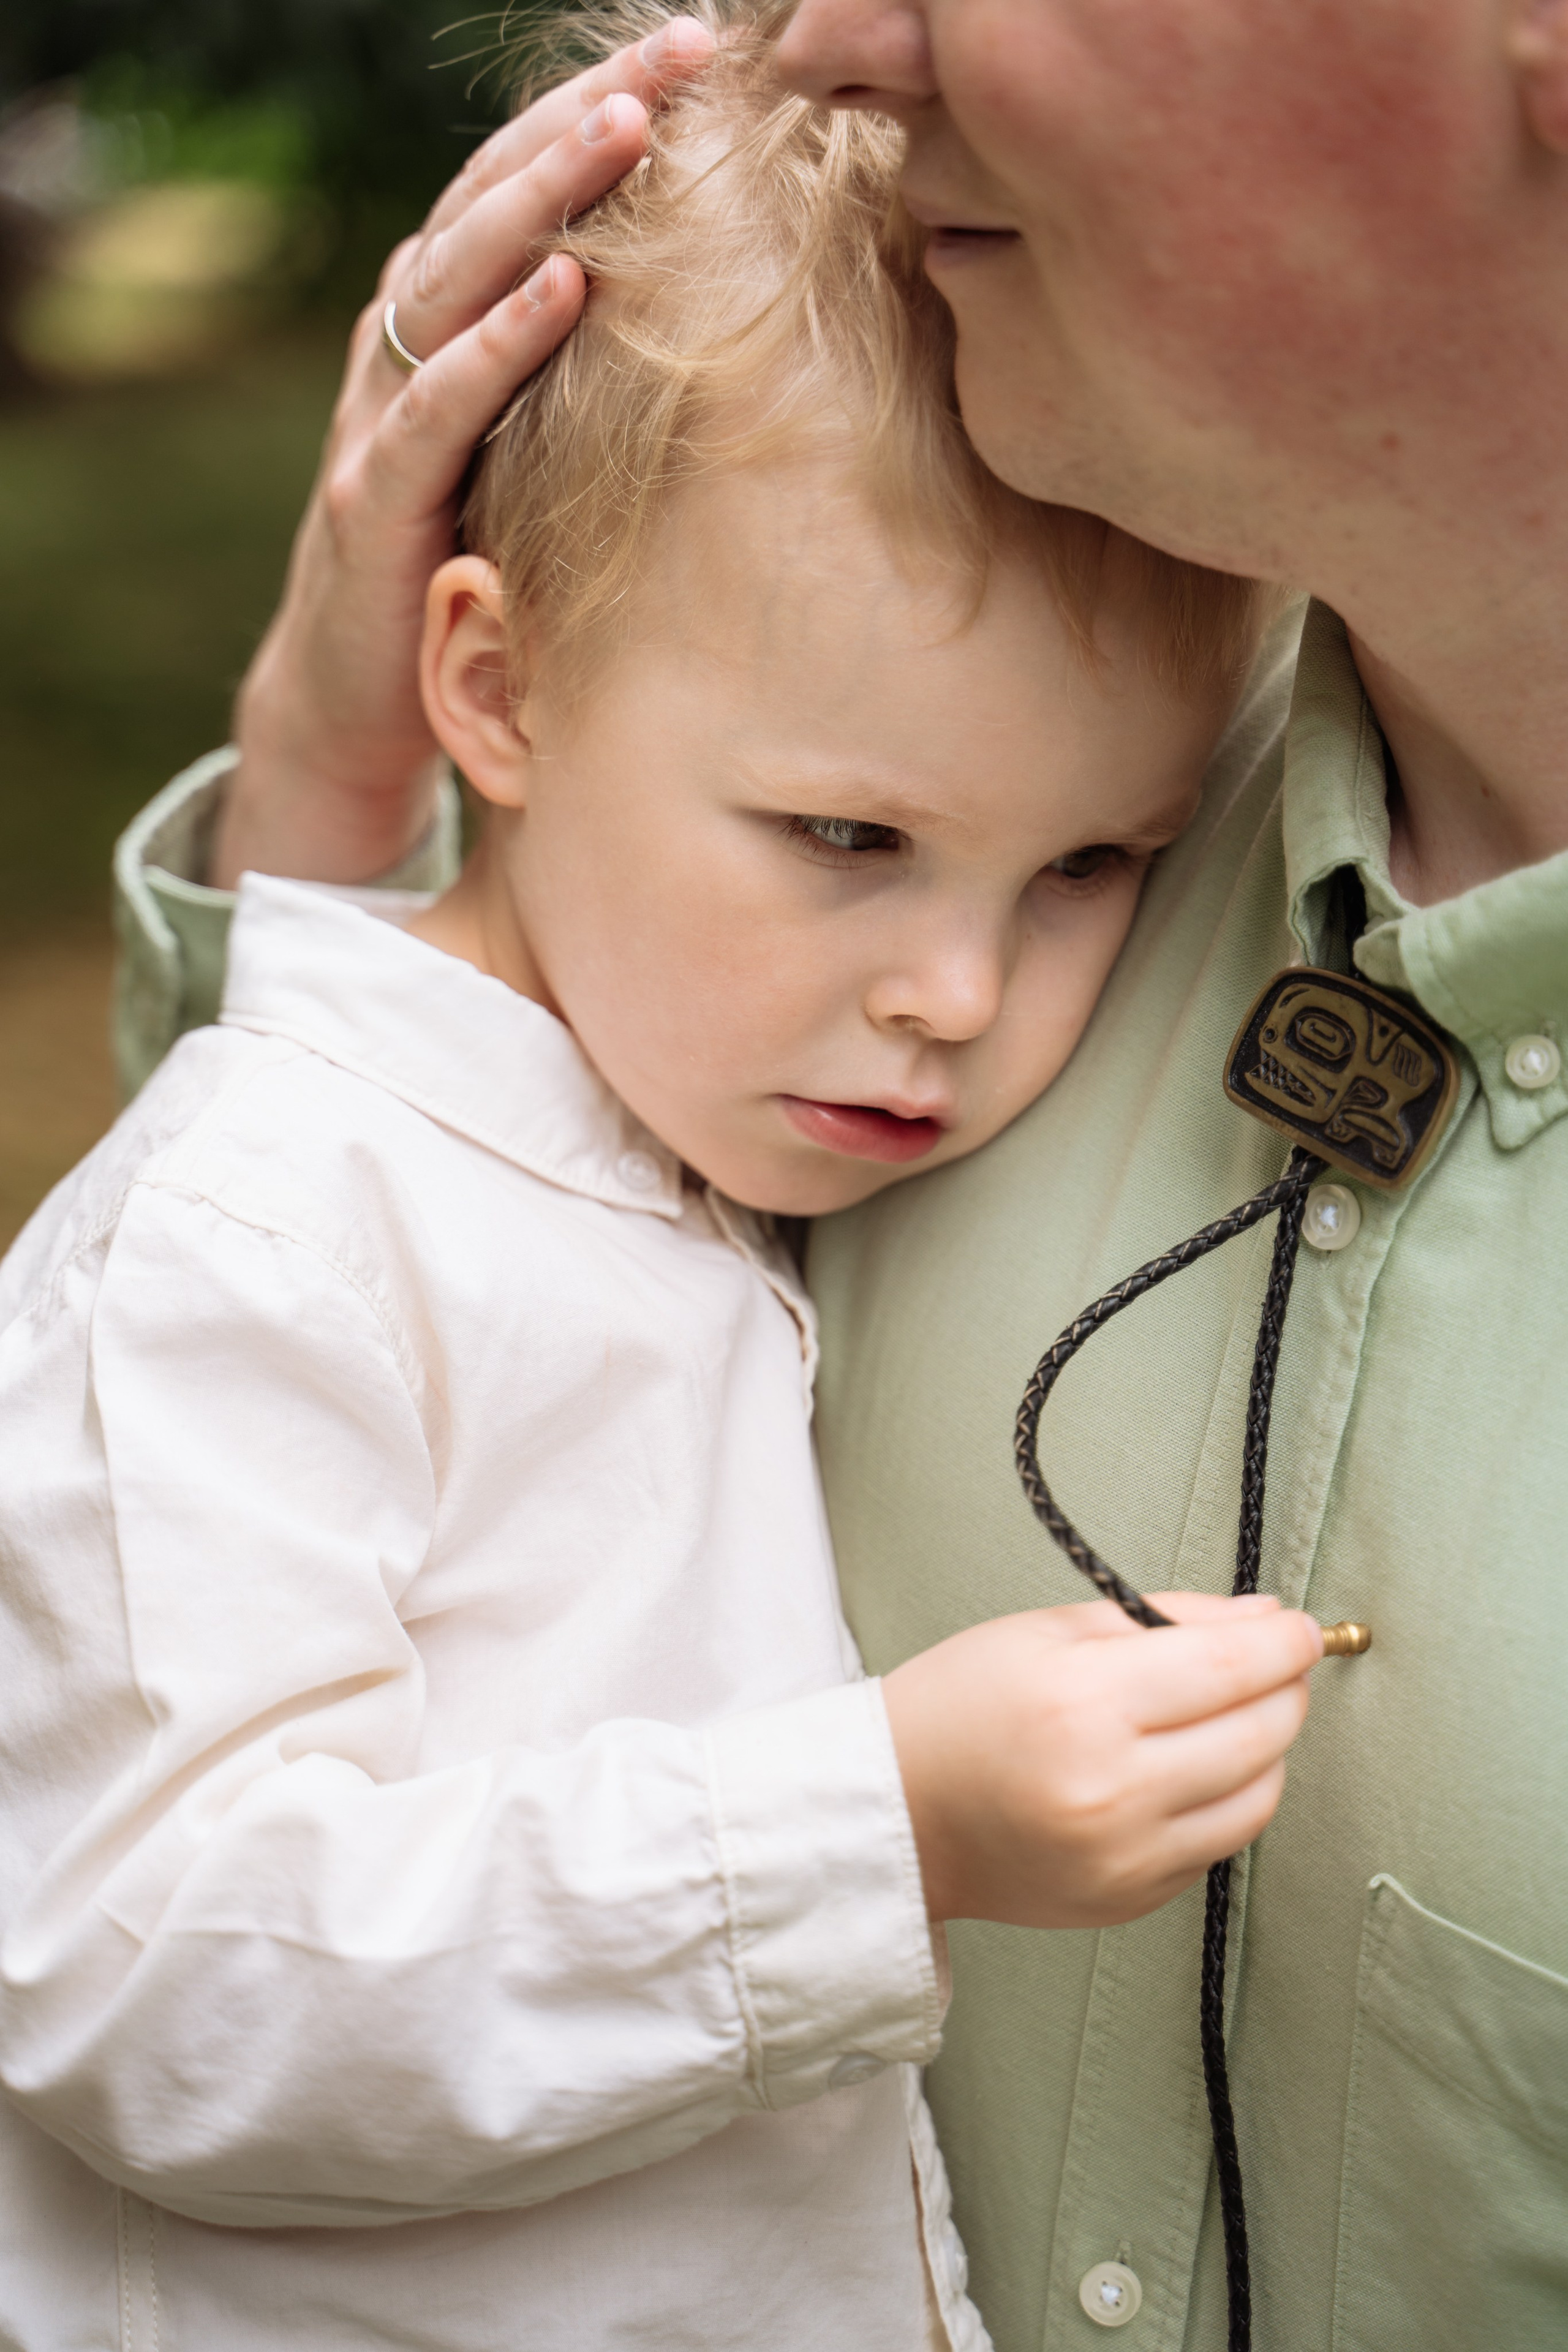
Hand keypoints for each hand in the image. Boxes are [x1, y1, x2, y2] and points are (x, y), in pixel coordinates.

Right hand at [212, 17, 715, 891]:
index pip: (521, 185)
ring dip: (543, 198)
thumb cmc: (456, 564)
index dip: (599, 105)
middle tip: (676, 48)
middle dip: (584, 115)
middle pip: (491, 199)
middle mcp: (403, 341)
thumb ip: (569, 370)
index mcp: (444, 319)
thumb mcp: (524, 447)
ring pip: (458, 277)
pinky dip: (495, 345)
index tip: (696, 46)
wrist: (356, 699)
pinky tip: (561, 288)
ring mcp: (378, 414)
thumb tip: (697, 304)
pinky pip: (436, 407)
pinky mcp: (373, 497)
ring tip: (624, 129)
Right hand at [883, 1590, 1321, 1929]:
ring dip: (1267, 1747)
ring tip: (1233, 1714)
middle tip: (1275, 1663)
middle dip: (1285, 1688)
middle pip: (1259, 1732)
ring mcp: (1124, 1856)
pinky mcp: (1130, 1899)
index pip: (1231, 1667)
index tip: (1303, 1629)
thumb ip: (1165, 1618)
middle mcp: (1110, 1789)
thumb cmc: (960, 1707)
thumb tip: (1266, 1622)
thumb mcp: (1049, 1630)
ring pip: (1257, 1797)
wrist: (898, 1813)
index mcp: (1084, 1704)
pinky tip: (1188, 1768)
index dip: (1287, 1642)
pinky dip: (1224, 1799)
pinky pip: (1219, 1843)